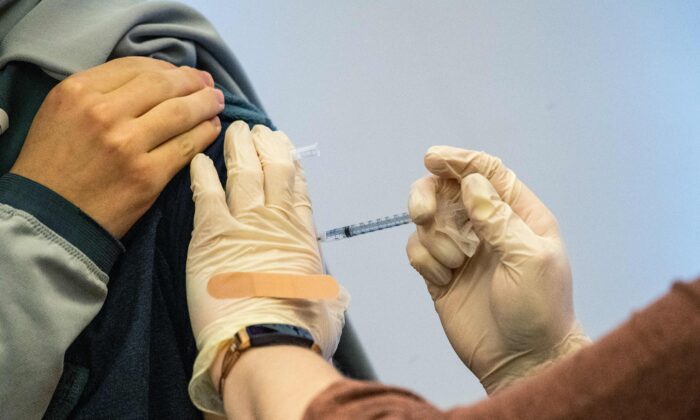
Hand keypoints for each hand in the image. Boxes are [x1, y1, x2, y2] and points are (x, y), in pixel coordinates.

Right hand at [10, 57, 223, 237]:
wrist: (50, 219)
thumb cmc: (54, 165)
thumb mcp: (63, 112)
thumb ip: (100, 91)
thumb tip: (154, 79)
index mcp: (79, 92)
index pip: (137, 66)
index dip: (167, 68)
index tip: (183, 73)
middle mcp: (104, 114)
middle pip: (164, 85)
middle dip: (193, 81)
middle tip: (208, 84)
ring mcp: (128, 145)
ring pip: (182, 113)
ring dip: (206, 104)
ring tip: (216, 102)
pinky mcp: (148, 176)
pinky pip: (188, 146)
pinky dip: (206, 133)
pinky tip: (212, 128)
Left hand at [186, 121, 348, 413]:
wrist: (265, 342)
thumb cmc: (300, 331)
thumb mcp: (326, 305)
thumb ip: (323, 290)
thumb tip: (325, 293)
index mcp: (303, 235)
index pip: (297, 187)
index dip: (290, 162)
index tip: (283, 146)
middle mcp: (276, 221)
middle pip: (272, 170)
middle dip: (265, 145)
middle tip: (257, 129)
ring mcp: (244, 224)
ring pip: (243, 173)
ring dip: (239, 148)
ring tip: (234, 129)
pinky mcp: (212, 235)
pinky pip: (207, 193)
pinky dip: (203, 173)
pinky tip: (199, 159)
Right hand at [407, 146, 589, 392]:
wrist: (522, 361)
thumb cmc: (540, 310)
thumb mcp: (530, 260)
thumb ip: (499, 219)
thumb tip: (471, 183)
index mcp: (517, 215)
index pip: (486, 173)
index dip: (459, 161)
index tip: (433, 159)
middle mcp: (486, 227)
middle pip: (447, 190)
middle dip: (430, 195)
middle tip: (424, 213)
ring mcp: (461, 249)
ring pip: (428, 220)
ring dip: (433, 237)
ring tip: (454, 263)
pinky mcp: (439, 273)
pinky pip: (418, 249)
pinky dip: (424, 259)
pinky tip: (443, 278)